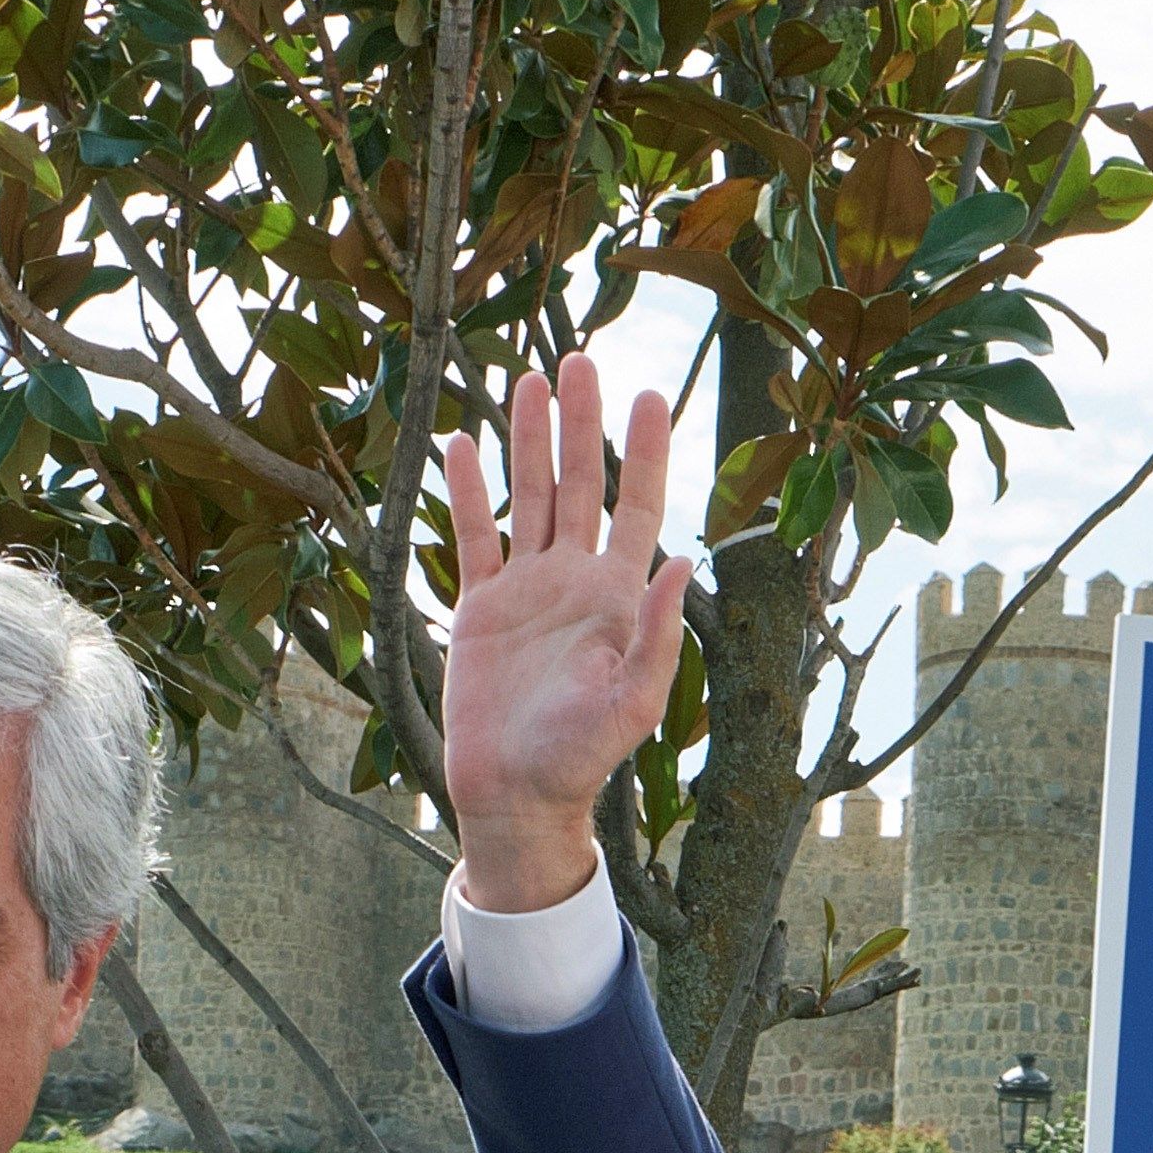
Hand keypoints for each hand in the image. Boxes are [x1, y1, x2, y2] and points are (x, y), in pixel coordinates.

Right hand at [438, 354, 691, 913]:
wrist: (513, 792)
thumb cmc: (579, 757)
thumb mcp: (632, 702)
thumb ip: (660, 633)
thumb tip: (688, 559)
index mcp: (617, 595)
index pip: (635, 505)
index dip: (644, 451)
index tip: (649, 395)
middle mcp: (574, 580)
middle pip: (581, 483)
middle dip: (580, 422)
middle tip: (578, 359)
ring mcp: (526, 589)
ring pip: (529, 496)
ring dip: (529, 440)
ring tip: (527, 379)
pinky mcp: (480, 607)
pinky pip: (473, 536)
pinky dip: (468, 490)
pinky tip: (464, 444)